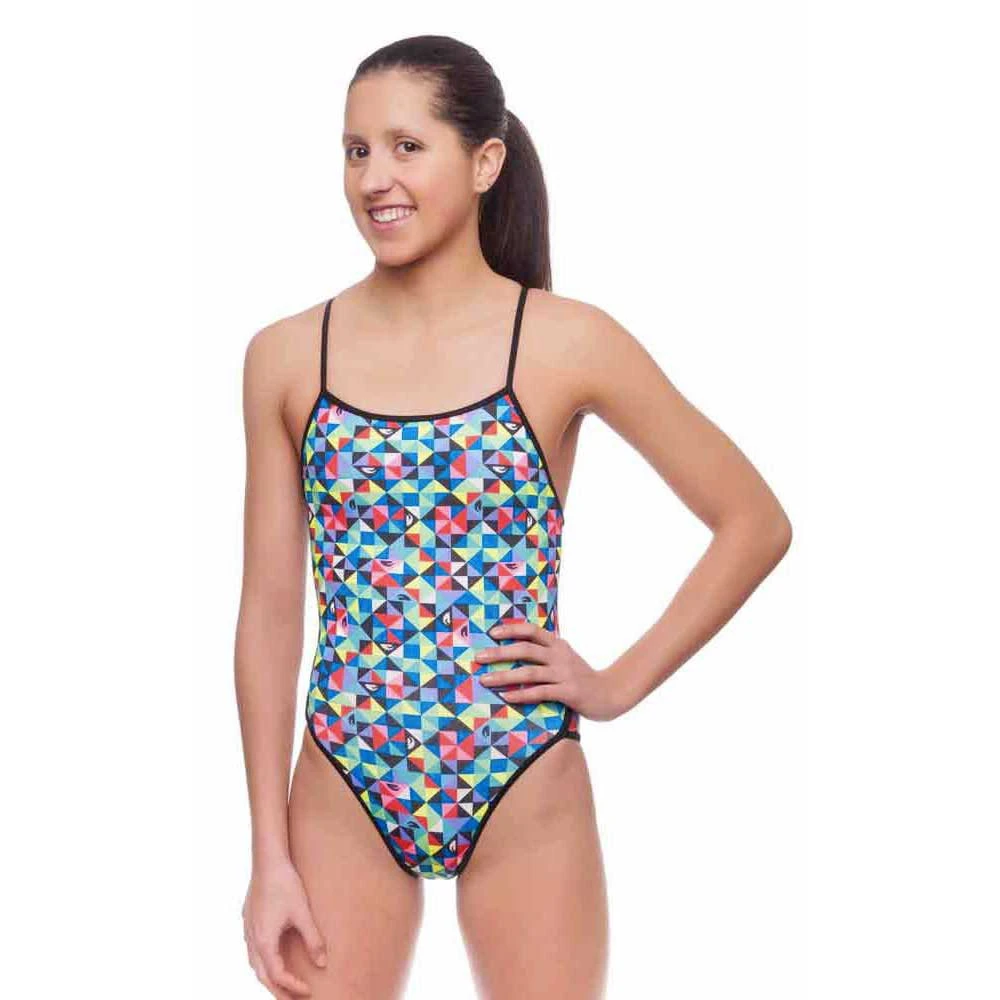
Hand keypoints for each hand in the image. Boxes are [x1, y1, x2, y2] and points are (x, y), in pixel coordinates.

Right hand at [242, 857, 326, 997]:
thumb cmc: (285, 884)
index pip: (277, 975)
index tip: (308, 991)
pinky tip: (272, 957)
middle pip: (262, 975)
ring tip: (282, 984)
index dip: (293, 987)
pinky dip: (262, 962)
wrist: (267, 860)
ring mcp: (248, 930)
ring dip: (268, 977)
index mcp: (264, 941)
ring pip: (255, 963)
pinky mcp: (249, 920)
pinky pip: (253, 950)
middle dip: (277, 990)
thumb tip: (322, 963)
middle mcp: (252, 939)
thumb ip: (313, 939)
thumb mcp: (303, 913)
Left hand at [475, 619, 627, 721]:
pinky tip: (506, 696)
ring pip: (529, 672)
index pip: (532, 631)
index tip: (492, 633)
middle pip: (525, 649)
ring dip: (504, 675)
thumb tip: (515, 649)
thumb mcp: (565, 658)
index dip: (511, 630)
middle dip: (500, 652)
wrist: (610, 694)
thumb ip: (545, 652)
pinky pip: (540, 692)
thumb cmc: (581, 677)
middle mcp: (560, 656)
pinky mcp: (568, 692)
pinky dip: (521, 694)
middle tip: (479, 657)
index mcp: (558, 644)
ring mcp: (565, 674)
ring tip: (485, 679)